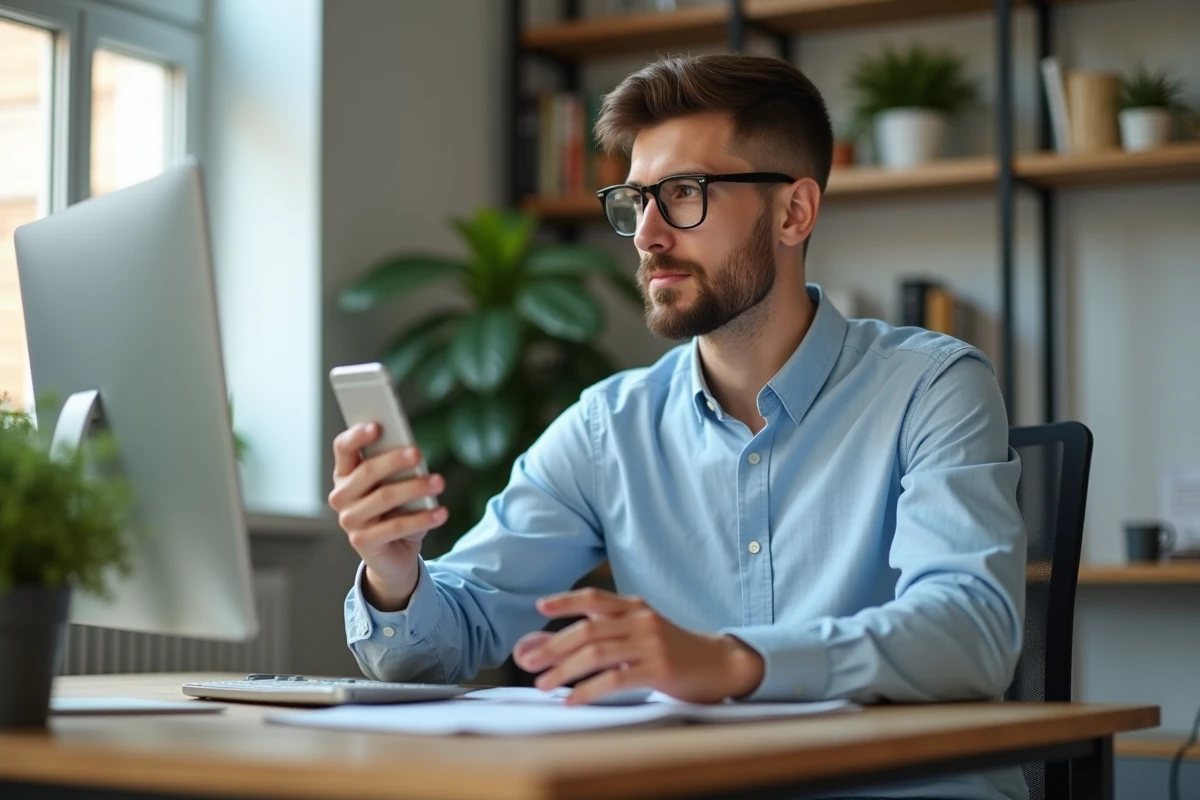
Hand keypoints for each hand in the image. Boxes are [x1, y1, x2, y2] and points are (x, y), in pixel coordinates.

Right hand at [328, 423, 447, 610]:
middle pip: (367, 471)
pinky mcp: (363, 542)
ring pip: (384, 497)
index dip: (357, 435)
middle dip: (394, 460)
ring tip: (439, 482)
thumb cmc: (395, 511)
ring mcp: (349, 520)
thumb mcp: (396, 485)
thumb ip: (397, 468)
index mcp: (345, 474)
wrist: (393, 554)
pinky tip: (441, 513)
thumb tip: (413, 453)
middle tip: (418, 453)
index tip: (378, 425)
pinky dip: (422, 519)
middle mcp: (341, 496)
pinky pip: (396, 527)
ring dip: (415, 487)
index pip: (343, 448)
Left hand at [511, 588, 764, 705]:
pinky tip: (572, 700)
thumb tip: (549, 644)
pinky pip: (616, 679)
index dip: (566, 601)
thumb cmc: (674, 651)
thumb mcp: (639, 635)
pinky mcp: (659, 669)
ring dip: (565, 671)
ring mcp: (651, 644)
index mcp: (636, 607)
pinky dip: (589, 690)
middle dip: (554, 646)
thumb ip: (601, 636)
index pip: (595, 598)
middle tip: (528, 663)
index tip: (539, 606)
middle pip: (588, 630)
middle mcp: (642, 620)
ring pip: (597, 653)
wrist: (721, 664)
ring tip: (544, 685)